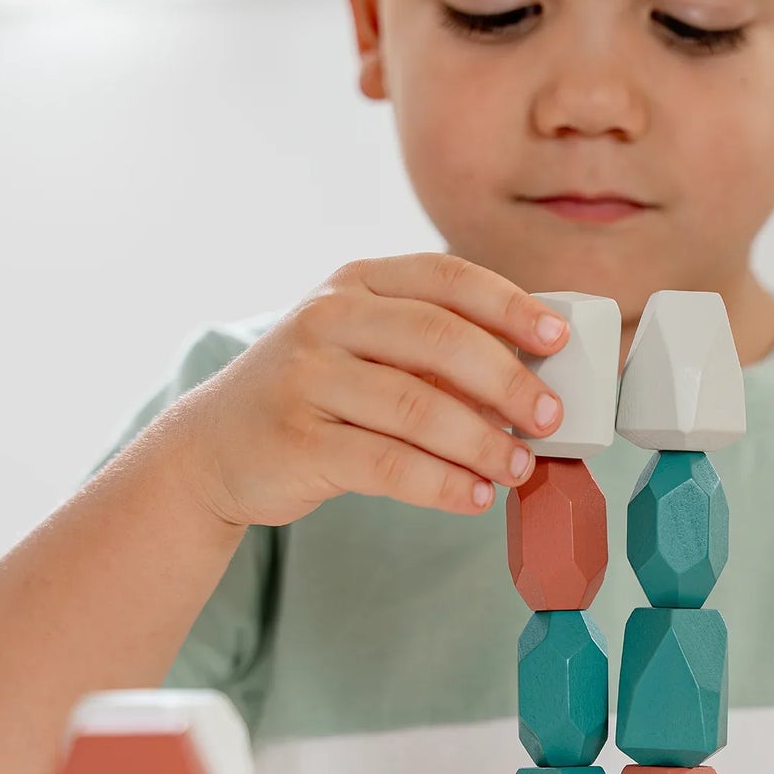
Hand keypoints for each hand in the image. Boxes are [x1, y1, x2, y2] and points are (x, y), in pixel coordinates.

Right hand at [160, 253, 570, 526]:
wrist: (216, 448)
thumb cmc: (316, 398)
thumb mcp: (364, 349)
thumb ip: (433, 351)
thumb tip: (533, 378)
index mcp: (357, 282)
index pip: (447, 277)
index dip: (510, 305)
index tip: (558, 338)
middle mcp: (328, 318)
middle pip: (439, 340)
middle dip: (507, 381)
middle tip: (549, 418)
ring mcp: (306, 377)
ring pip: (417, 406)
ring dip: (482, 442)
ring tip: (519, 468)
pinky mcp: (297, 440)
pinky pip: (387, 463)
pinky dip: (441, 483)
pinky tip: (473, 496)